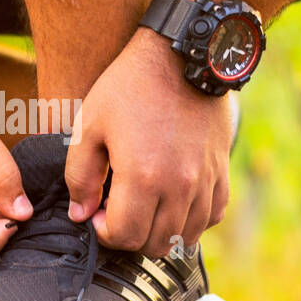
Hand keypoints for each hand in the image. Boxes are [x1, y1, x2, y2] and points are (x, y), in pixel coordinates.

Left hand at [65, 28, 231, 255]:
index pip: (124, 237)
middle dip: (129, 236)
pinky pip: (212, 216)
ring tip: (143, 207)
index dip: (103, 233)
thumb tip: (81, 215)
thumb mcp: (90, 126)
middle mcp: (179, 186)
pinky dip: (191, 220)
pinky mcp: (221, 171)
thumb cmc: (129, 87)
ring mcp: (204, 181)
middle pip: (154, 244)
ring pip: (184, 237)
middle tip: (117, 211)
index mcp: (142, 176)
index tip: (97, 213)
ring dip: (159, 232)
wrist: (180, 56)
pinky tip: (173, 203)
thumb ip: (80, 177)